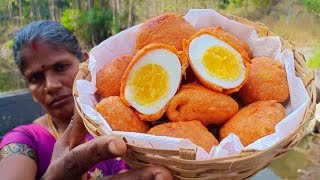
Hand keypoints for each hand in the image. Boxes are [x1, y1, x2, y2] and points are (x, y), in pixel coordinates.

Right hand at [42, 109, 172, 179]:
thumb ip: (76, 127)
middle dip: (138, 178)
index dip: (100, 150)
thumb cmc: (61, 169)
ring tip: (169, 177)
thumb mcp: (64, 148)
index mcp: (65, 169)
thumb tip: (87, 97)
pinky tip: (165, 179)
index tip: (122, 144)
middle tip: (164, 173)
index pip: (81, 158)